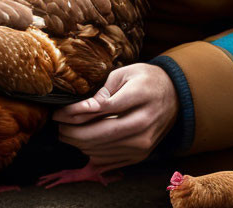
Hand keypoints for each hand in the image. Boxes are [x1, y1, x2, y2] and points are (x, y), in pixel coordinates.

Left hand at [52, 63, 178, 171]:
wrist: (175, 97)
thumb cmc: (146, 80)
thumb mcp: (125, 73)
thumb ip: (103, 90)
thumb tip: (81, 107)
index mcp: (140, 97)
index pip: (101, 108)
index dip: (75, 113)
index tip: (59, 112)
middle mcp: (143, 123)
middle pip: (99, 134)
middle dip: (72, 132)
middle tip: (58, 126)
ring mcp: (143, 143)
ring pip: (101, 150)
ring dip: (79, 144)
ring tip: (67, 133)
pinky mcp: (140, 155)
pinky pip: (109, 160)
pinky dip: (91, 153)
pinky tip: (83, 143)